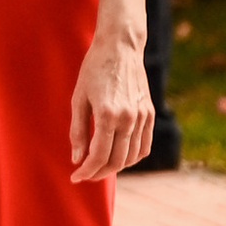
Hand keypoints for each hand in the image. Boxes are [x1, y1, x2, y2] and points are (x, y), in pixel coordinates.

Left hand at [68, 27, 153, 183]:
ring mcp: (143, 117)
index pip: (98, 155)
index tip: (75, 177)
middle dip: (99, 173)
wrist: (120, 48)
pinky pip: (145, 146)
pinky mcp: (150, 113)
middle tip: (85, 175)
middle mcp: (129, 118)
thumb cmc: (93, 70)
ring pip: (132, 157)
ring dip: (115, 167)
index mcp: (108, 114)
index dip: (86, 170)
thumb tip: (77, 159)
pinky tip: (119, 156)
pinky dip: (133, 157)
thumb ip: (78, 131)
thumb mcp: (78, 98)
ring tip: (99, 167)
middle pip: (116, 161)